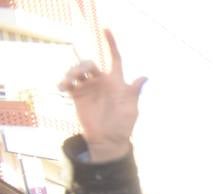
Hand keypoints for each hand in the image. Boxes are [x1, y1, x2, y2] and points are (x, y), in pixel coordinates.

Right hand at [57, 30, 144, 162]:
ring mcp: (89, 88)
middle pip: (89, 64)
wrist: (108, 139)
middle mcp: (102, 82)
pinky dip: (64, 83)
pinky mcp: (78, 95)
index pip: (115, 59)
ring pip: (77, 71)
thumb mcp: (131, 108)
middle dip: (82, 65)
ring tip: (67, 83)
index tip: (106, 29)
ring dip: (71, 73)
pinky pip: (69, 83)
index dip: (112, 44)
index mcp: (116, 82)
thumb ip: (134, 92)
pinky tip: (62, 88)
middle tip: (77, 75)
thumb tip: (145, 77)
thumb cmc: (123, 125)